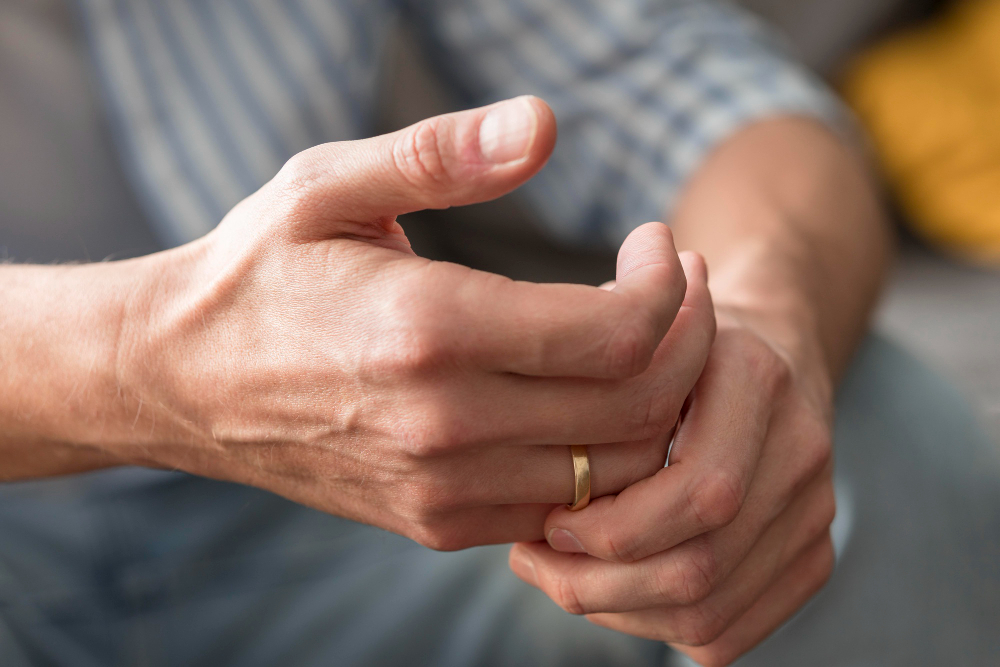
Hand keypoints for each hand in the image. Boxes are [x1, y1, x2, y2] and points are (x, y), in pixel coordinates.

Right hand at [111, 97, 716, 549]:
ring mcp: (444, 488)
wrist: (179, 383)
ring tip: (645, 341)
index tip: (658, 245)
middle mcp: (445, 426)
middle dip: (689, 342)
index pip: (616, 334)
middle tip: (678, 288)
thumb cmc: (259, 273)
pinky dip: (604, 460)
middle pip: (638, 408)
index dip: (668, 289)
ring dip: (658, 404)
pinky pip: (565, 508)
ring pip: (616, 470)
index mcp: (428, 331)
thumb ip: (441, 154)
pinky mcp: (438, 523)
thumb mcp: (329, 186)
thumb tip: (543, 123)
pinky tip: (587, 399)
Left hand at [509, 295, 834, 665]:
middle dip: (597, 584)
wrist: (769, 345)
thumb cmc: (676, 347)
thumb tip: (541, 502)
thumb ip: (597, 397)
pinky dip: (655, 628)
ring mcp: (816, 511)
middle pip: (699, 569)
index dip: (612, 528)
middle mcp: (800, 449)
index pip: (698, 493)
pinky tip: (612, 591)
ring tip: (563, 575)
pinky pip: (728, 634)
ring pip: (708, 616)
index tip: (548, 521)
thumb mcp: (632, 340)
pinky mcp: (813, 557)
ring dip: (616, 611)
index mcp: (756, 379)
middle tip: (537, 561)